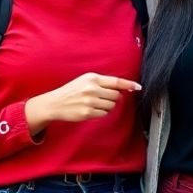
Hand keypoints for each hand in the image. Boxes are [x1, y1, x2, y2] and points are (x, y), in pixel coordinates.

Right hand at [27, 73, 141, 125]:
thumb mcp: (85, 81)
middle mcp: (92, 88)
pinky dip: (101, 113)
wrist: (55, 103)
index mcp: (92, 78)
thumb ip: (102, 82)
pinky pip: (104, 114)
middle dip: (114, 98)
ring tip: (96, 104)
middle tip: (104, 98)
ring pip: (111, 105)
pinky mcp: (87, 112)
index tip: (138, 87)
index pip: (116, 81)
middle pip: (116, 95)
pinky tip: (92, 110)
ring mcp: (90, 101)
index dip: (129, 84)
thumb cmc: (72, 91)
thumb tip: (122, 87)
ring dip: (108, 106)